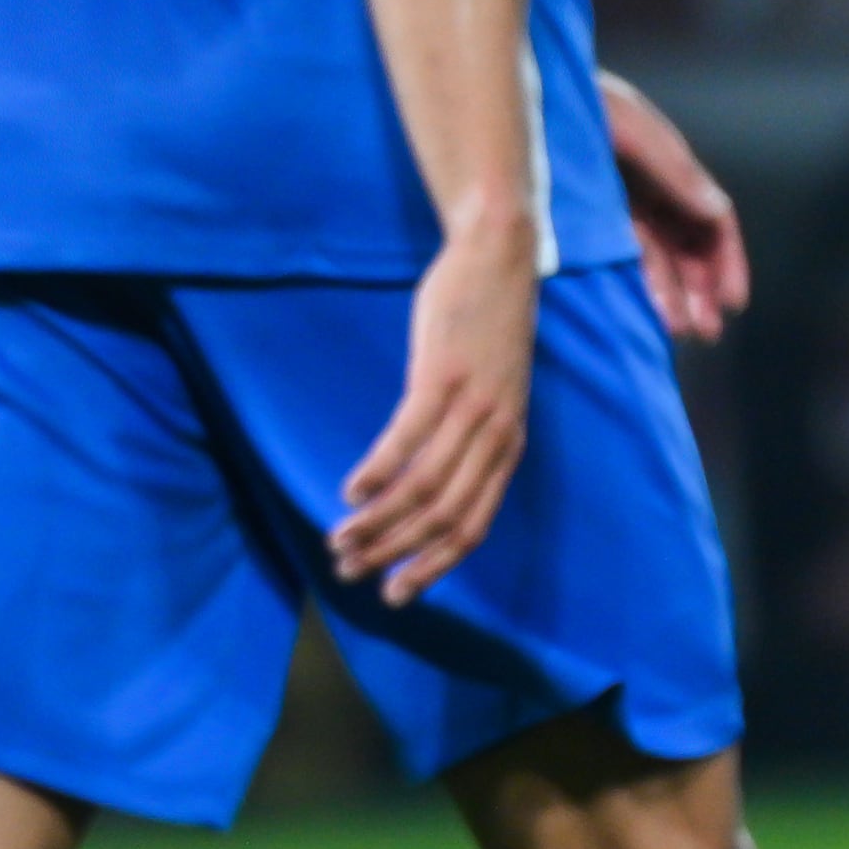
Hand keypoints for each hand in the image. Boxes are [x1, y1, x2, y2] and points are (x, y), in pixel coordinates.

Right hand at [334, 227, 538, 606]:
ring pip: (423, 486)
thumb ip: (472, 437)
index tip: (394, 591)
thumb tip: (429, 478)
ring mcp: (471, 407)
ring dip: (378, 523)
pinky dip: (377, 472)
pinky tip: (351, 492)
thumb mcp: (494, 392)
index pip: (472, 527)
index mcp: (507, 447)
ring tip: (340, 539)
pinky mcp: (441, 376)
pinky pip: (406, 438)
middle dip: (395, 554)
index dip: (432, 566)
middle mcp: (495, 436)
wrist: (499, 257)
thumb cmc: (487, 326)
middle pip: (444, 518)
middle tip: (351, 571)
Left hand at [604, 67, 750, 346]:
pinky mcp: (590, 215)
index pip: (712, 221)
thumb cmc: (579, 99)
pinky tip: (648, 311)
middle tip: (707, 331)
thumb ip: (673, 169)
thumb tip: (717, 211)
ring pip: (658, 258)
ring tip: (679, 330)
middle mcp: (650, 188)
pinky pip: (625, 256)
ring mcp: (620, 203)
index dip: (726, 260)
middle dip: (701, 289)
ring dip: (673, 294)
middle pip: (688, 247)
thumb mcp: (630, 128)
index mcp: (669, 167)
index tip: (735, 300)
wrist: (524, 90)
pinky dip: (641, 283)